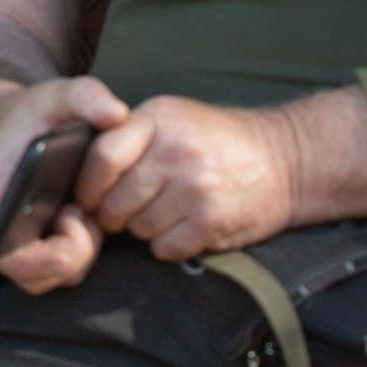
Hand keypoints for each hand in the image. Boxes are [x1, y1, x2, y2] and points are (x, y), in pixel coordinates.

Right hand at [0, 75, 128, 293]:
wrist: (8, 122)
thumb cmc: (27, 113)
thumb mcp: (54, 93)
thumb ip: (84, 95)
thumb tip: (117, 114)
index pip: (4, 256)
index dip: (43, 258)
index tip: (72, 219)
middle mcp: (1, 227)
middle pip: (34, 277)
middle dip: (71, 257)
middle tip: (81, 216)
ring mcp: (21, 239)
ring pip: (51, 278)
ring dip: (79, 255)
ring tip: (83, 213)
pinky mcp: (40, 242)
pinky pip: (61, 268)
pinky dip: (81, 250)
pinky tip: (88, 216)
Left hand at [74, 95, 300, 263]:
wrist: (286, 160)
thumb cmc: (219, 140)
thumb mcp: (172, 117)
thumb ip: (128, 136)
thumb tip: (79, 171)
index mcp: (158, 120)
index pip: (101, 157)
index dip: (87, 185)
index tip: (87, 196)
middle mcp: (175, 152)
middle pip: (114, 201)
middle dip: (113, 213)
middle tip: (128, 210)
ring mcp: (195, 188)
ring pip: (137, 228)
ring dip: (143, 229)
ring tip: (166, 212)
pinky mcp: (212, 222)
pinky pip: (165, 248)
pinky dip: (168, 245)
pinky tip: (184, 228)